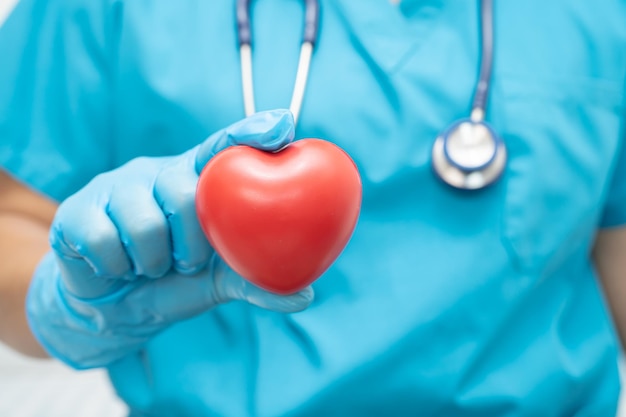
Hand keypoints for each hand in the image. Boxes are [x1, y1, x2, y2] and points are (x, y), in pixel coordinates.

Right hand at [26, 110, 313, 368]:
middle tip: (184, 261)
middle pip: (183, 189)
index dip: (251, 132)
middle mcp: (158, 174)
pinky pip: (102, 239)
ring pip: (142, 222)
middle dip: (189, 240)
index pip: (223, 146)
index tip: (282, 125)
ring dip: (152, 261)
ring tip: (150, 266)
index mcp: (196, 181)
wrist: (116, 308)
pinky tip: (116, 268)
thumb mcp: (216, 280)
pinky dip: (116, 268)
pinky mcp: (77, 211)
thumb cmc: (175, 279)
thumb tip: (305, 297)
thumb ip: (254, 282)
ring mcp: (115, 187)